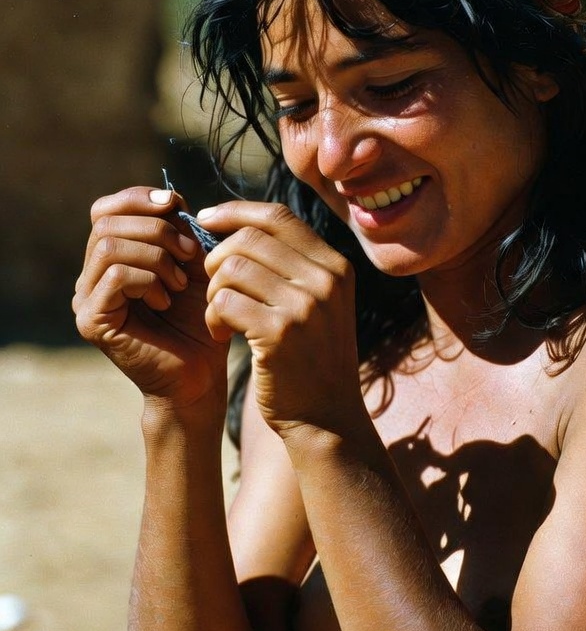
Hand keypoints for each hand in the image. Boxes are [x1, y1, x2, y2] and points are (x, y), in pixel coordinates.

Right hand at [73, 187, 229, 406]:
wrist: (200, 374)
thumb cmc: (200, 321)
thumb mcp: (194, 264)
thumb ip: (180, 230)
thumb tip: (171, 197)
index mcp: (112, 258)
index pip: (107, 208)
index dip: (140, 197)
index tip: (177, 204)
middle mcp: (91, 276)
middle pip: (107, 221)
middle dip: (155, 227)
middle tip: (190, 252)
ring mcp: (87, 298)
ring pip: (109, 245)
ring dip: (155, 254)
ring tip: (180, 280)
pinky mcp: (92, 320)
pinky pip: (114, 276)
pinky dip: (147, 278)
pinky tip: (166, 298)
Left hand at [201, 201, 362, 435]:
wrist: (326, 418)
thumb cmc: (310, 360)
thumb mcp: (317, 305)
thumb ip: (290, 265)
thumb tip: (234, 224)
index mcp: (335, 266)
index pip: (277, 215)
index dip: (234, 212)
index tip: (205, 220)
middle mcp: (325, 280)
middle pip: (248, 239)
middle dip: (216, 259)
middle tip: (213, 288)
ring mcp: (305, 306)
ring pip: (232, 268)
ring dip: (212, 291)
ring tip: (218, 315)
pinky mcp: (279, 334)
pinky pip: (224, 302)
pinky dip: (212, 316)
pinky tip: (221, 333)